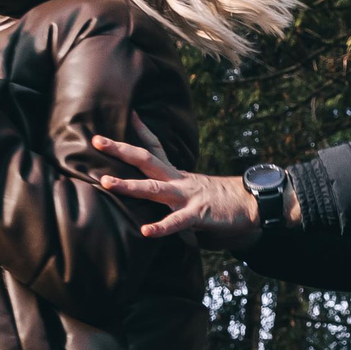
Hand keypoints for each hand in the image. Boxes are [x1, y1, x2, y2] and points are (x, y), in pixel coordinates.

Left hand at [87, 134, 275, 248]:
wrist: (253, 203)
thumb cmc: (222, 199)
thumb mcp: (194, 187)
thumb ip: (175, 188)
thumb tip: (163, 193)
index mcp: (177, 174)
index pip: (155, 148)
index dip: (138, 133)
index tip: (123, 117)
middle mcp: (179, 180)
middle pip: (146, 160)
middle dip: (120, 151)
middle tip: (97, 140)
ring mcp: (187, 196)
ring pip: (154, 189)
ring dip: (130, 186)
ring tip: (108, 183)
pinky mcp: (198, 214)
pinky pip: (176, 222)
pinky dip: (161, 227)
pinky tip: (146, 231)